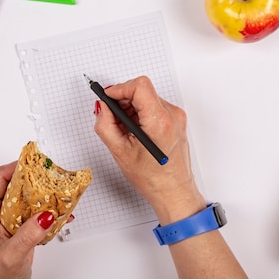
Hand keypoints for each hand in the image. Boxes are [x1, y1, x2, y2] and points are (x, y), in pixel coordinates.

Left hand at [0, 162, 55, 278]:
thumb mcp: (12, 253)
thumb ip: (28, 234)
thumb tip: (45, 215)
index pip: (1, 178)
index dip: (17, 167)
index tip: (35, 163)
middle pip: (16, 182)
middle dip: (35, 178)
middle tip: (51, 176)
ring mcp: (10, 215)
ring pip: (28, 193)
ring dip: (45, 193)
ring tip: (59, 193)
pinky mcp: (22, 222)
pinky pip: (36, 207)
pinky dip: (50, 207)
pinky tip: (61, 212)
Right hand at [93, 76, 203, 223]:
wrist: (174, 191)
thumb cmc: (153, 178)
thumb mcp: (120, 151)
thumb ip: (105, 125)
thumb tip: (102, 107)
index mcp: (159, 122)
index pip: (139, 86)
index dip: (120, 88)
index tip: (108, 97)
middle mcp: (172, 115)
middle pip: (142, 91)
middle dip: (123, 100)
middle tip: (112, 117)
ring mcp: (176, 117)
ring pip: (147, 98)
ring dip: (131, 108)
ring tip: (125, 129)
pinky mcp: (176, 120)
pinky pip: (154, 106)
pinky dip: (140, 114)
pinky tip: (135, 131)